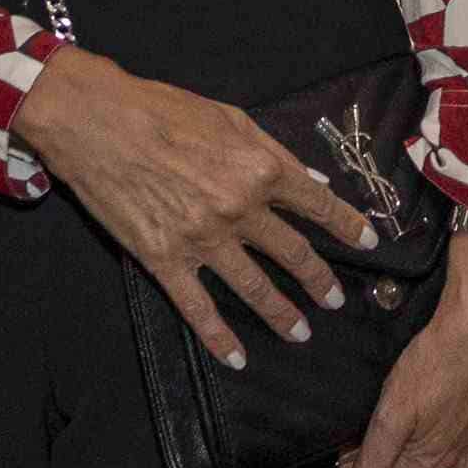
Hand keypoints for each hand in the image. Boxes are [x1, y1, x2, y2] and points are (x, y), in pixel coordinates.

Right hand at [16, 49, 377, 367]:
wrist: (97, 122)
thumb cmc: (162, 110)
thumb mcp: (230, 118)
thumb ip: (274, 151)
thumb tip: (311, 177)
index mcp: (260, 169)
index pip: (317, 205)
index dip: (348, 226)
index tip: (370, 243)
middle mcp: (239, 208)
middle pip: (293, 254)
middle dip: (320, 280)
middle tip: (336, 300)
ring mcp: (202, 239)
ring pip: (255, 288)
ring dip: (282, 314)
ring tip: (300, 332)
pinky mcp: (165, 259)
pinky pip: (199, 307)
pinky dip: (219, 337)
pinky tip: (236, 357)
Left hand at [341, 235, 467, 467]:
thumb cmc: (447, 358)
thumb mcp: (393, 415)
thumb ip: (373, 465)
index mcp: (435, 466)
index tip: (343, 453)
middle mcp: (461, 459)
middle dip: (383, 462)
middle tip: (359, 436)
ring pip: (434, 454)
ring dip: (409, 445)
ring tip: (391, 417)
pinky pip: (456, 434)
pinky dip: (436, 428)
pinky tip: (430, 405)